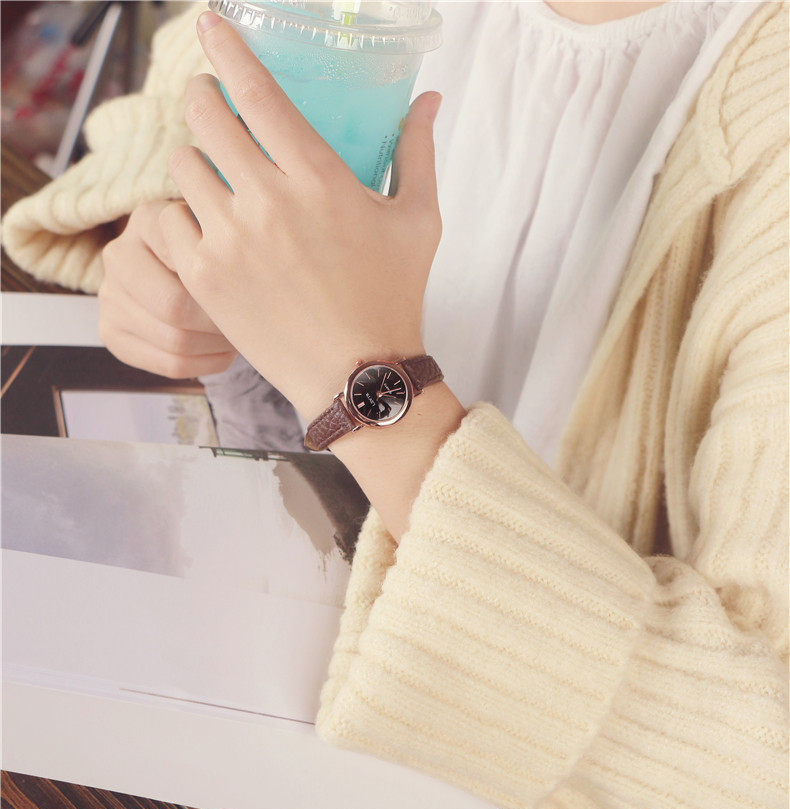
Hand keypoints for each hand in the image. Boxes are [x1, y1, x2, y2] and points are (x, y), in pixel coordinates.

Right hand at [98, 200, 237, 378]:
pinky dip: (206, 363)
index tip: (252, 290)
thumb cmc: (214, 250)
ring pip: (174, 340)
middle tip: (248, 323)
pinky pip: (168, 364)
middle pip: (174, 306)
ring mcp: (109, 296)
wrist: (178, 272)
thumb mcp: (223, 232)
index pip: (188, 257)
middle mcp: (119, 254)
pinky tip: (223, 353)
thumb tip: (247, 262)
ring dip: (217, 346)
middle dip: (219, 322)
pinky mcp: (111, 333)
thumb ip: (232, 240)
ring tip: (239, 336)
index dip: (224, 285)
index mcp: (148, 219)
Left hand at [160, 10, 441, 420]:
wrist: (357, 374)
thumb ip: (417, 152)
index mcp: (319, 177)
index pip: (257, 91)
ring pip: (181, 166)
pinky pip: (169, 220)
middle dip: (202, 99)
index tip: (209, 27)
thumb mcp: (419, 221)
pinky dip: (182, 214)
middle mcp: (267, 201)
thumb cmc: (393, 297)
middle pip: (204, 116)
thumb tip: (429, 101)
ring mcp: (230, 241)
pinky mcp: (204, 278)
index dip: (227, 49)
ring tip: (214, 177)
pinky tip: (204, 225)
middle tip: (212, 108)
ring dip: (194, 159)